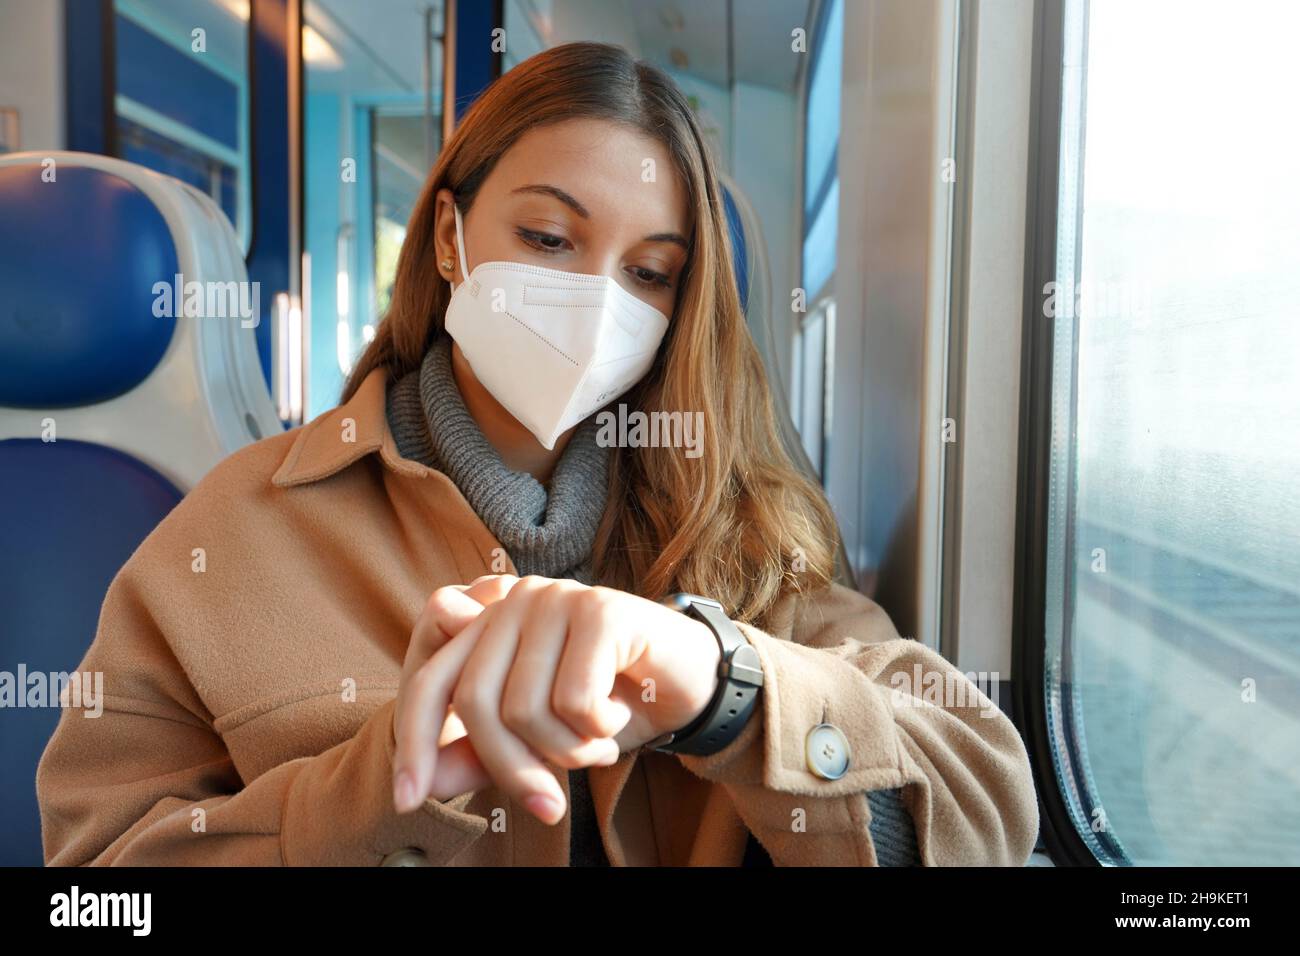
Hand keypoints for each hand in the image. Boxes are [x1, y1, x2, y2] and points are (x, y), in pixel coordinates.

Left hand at [391, 575, 721, 823]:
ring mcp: (555, 598)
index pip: (431, 682)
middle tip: (549, 802)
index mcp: (488, 625)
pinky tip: (617, 714)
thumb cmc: (608, 706)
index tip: (405, 800)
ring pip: (525, 709)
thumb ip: (481, 755)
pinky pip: (573, 699)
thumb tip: (422, 784)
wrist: (691, 681)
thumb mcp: (538, 739)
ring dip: (567, 752)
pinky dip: (597, 729)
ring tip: (597, 743)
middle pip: (477, 704)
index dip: (415, 741)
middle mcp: (514, 602)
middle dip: (512, 769)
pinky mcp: (599, 609)